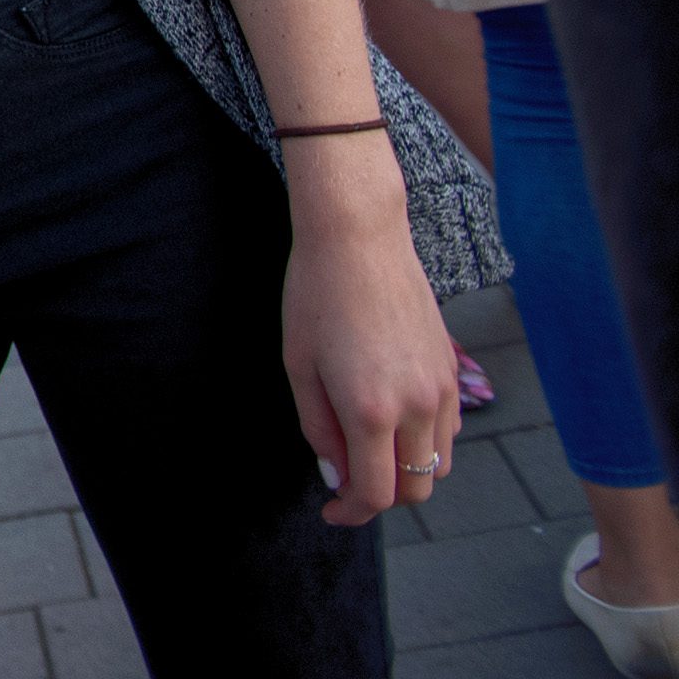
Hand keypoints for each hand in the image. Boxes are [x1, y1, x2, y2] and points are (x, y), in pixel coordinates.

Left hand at [283, 137, 458, 524]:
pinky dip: (424, 443)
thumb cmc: (316, 296)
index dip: (352, 513)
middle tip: (346, 483)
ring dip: (407, 472)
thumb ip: (319, 428)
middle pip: (417, 490)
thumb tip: (336, 474)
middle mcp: (417, 406)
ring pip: (439, 464)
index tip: (332, 512)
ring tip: (365, 449)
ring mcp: (443, 389)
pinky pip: (448, 430)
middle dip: (381, 498)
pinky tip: (390, 421)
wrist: (360, 239)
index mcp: (371, 411)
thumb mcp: (299, 366)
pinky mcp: (452, 370)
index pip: (377, 494)